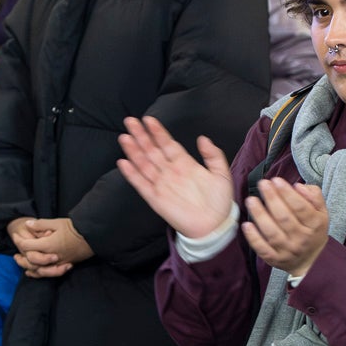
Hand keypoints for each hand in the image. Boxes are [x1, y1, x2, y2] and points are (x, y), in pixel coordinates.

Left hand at [8, 216, 91, 277]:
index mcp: (48, 245)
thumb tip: (27, 224)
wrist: (93, 236)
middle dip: (20, 255)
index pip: (27, 246)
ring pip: (37, 270)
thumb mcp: (56, 222)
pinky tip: (32, 272)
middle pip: (30, 260)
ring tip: (20, 261)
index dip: (18, 241)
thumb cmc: (75, 228)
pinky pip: (47, 273)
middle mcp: (51, 257)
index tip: (15, 235)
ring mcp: (58, 263)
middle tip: (14, 251)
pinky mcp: (63, 265)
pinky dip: (37, 273)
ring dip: (27, 266)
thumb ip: (40, 224)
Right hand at [116, 115, 235, 238]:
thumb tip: (202, 138)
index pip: (168, 144)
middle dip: (141, 136)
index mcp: (185, 164)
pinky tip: (124, 162)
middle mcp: (170, 172)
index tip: (149, 120)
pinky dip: (132, 174)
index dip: (158, 132)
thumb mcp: (221, 174)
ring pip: (144, 164)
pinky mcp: (155, 198)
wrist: (214, 226)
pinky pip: (141, 184)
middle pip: (152, 150)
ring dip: (134, 151)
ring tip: (125, 137)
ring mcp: (162, 184)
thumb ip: (213, 155)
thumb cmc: (219, 202)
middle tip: (130, 121)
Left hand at [242, 178, 328, 276]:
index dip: (287, 193)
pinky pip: (263, 249)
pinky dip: (254, 238)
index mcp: (315, 224)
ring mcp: (288, 250)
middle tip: (262, 184)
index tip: (276, 180)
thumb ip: (314, 196)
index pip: (301, 207)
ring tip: (251, 200)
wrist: (312, 259)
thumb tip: (298, 186)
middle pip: (284, 218)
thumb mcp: (321, 211)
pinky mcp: (276, 259)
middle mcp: (302, 238)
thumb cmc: (313, 230)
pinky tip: (246, 225)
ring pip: (272, 233)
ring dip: (260, 215)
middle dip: (272, 199)